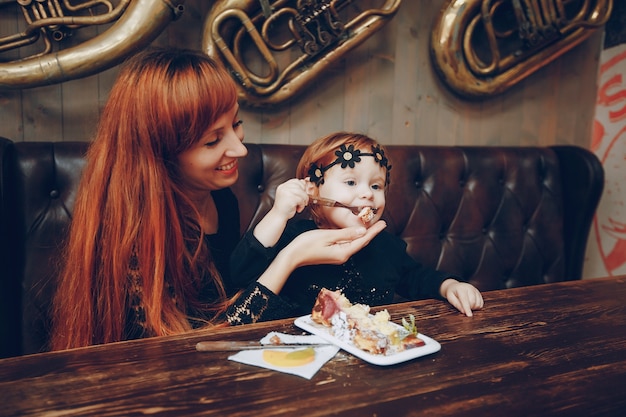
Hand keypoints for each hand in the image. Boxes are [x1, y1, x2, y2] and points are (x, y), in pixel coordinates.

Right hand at [253, 178, 307, 246]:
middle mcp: (284, 188)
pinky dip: (302, 205)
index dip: (301, 186)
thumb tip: (305, 182)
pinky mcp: (290, 199)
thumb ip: (295, 189)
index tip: (302, 193)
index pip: (295, 181)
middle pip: (300, 186)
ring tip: (300, 205)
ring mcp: (286, 193)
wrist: (278, 216)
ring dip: (303, 200)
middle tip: (302, 201)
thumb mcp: (289, 195)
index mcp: (282, 186)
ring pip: (302, 193)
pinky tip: (298, 208)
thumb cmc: (285, 207)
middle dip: (303, 194)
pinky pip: (301, 200)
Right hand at [257, 220, 386, 292]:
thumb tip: (362, 232)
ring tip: (372, 227)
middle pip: (361, 243)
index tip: (383, 224)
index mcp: (343, 252)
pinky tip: (355, 233)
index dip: (374, 231)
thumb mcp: (328, 236)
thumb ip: (346, 234)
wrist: (293, 256)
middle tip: (381, 224)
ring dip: (363, 235)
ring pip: (354, 244)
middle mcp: (342, 256)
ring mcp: (337, 256)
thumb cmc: (307, 244)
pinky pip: (347, 245)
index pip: (363, 240)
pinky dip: (354, 238)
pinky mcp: (332, 254)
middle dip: (371, 233)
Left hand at [440, 279, 483, 316]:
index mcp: (461, 289)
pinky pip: (481, 303)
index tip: (469, 315)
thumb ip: (456, 304)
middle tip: (463, 308)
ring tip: (467, 305)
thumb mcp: (450, 298)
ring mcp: (475, 290)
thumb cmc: (452, 293)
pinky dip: (477, 306)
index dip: (467, 308)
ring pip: (478, 303)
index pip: (465, 300)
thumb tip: (463, 311)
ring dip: (473, 308)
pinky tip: (472, 304)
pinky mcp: (479, 293)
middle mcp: (470, 288)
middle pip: (473, 302)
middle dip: (469, 308)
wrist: (455, 286)